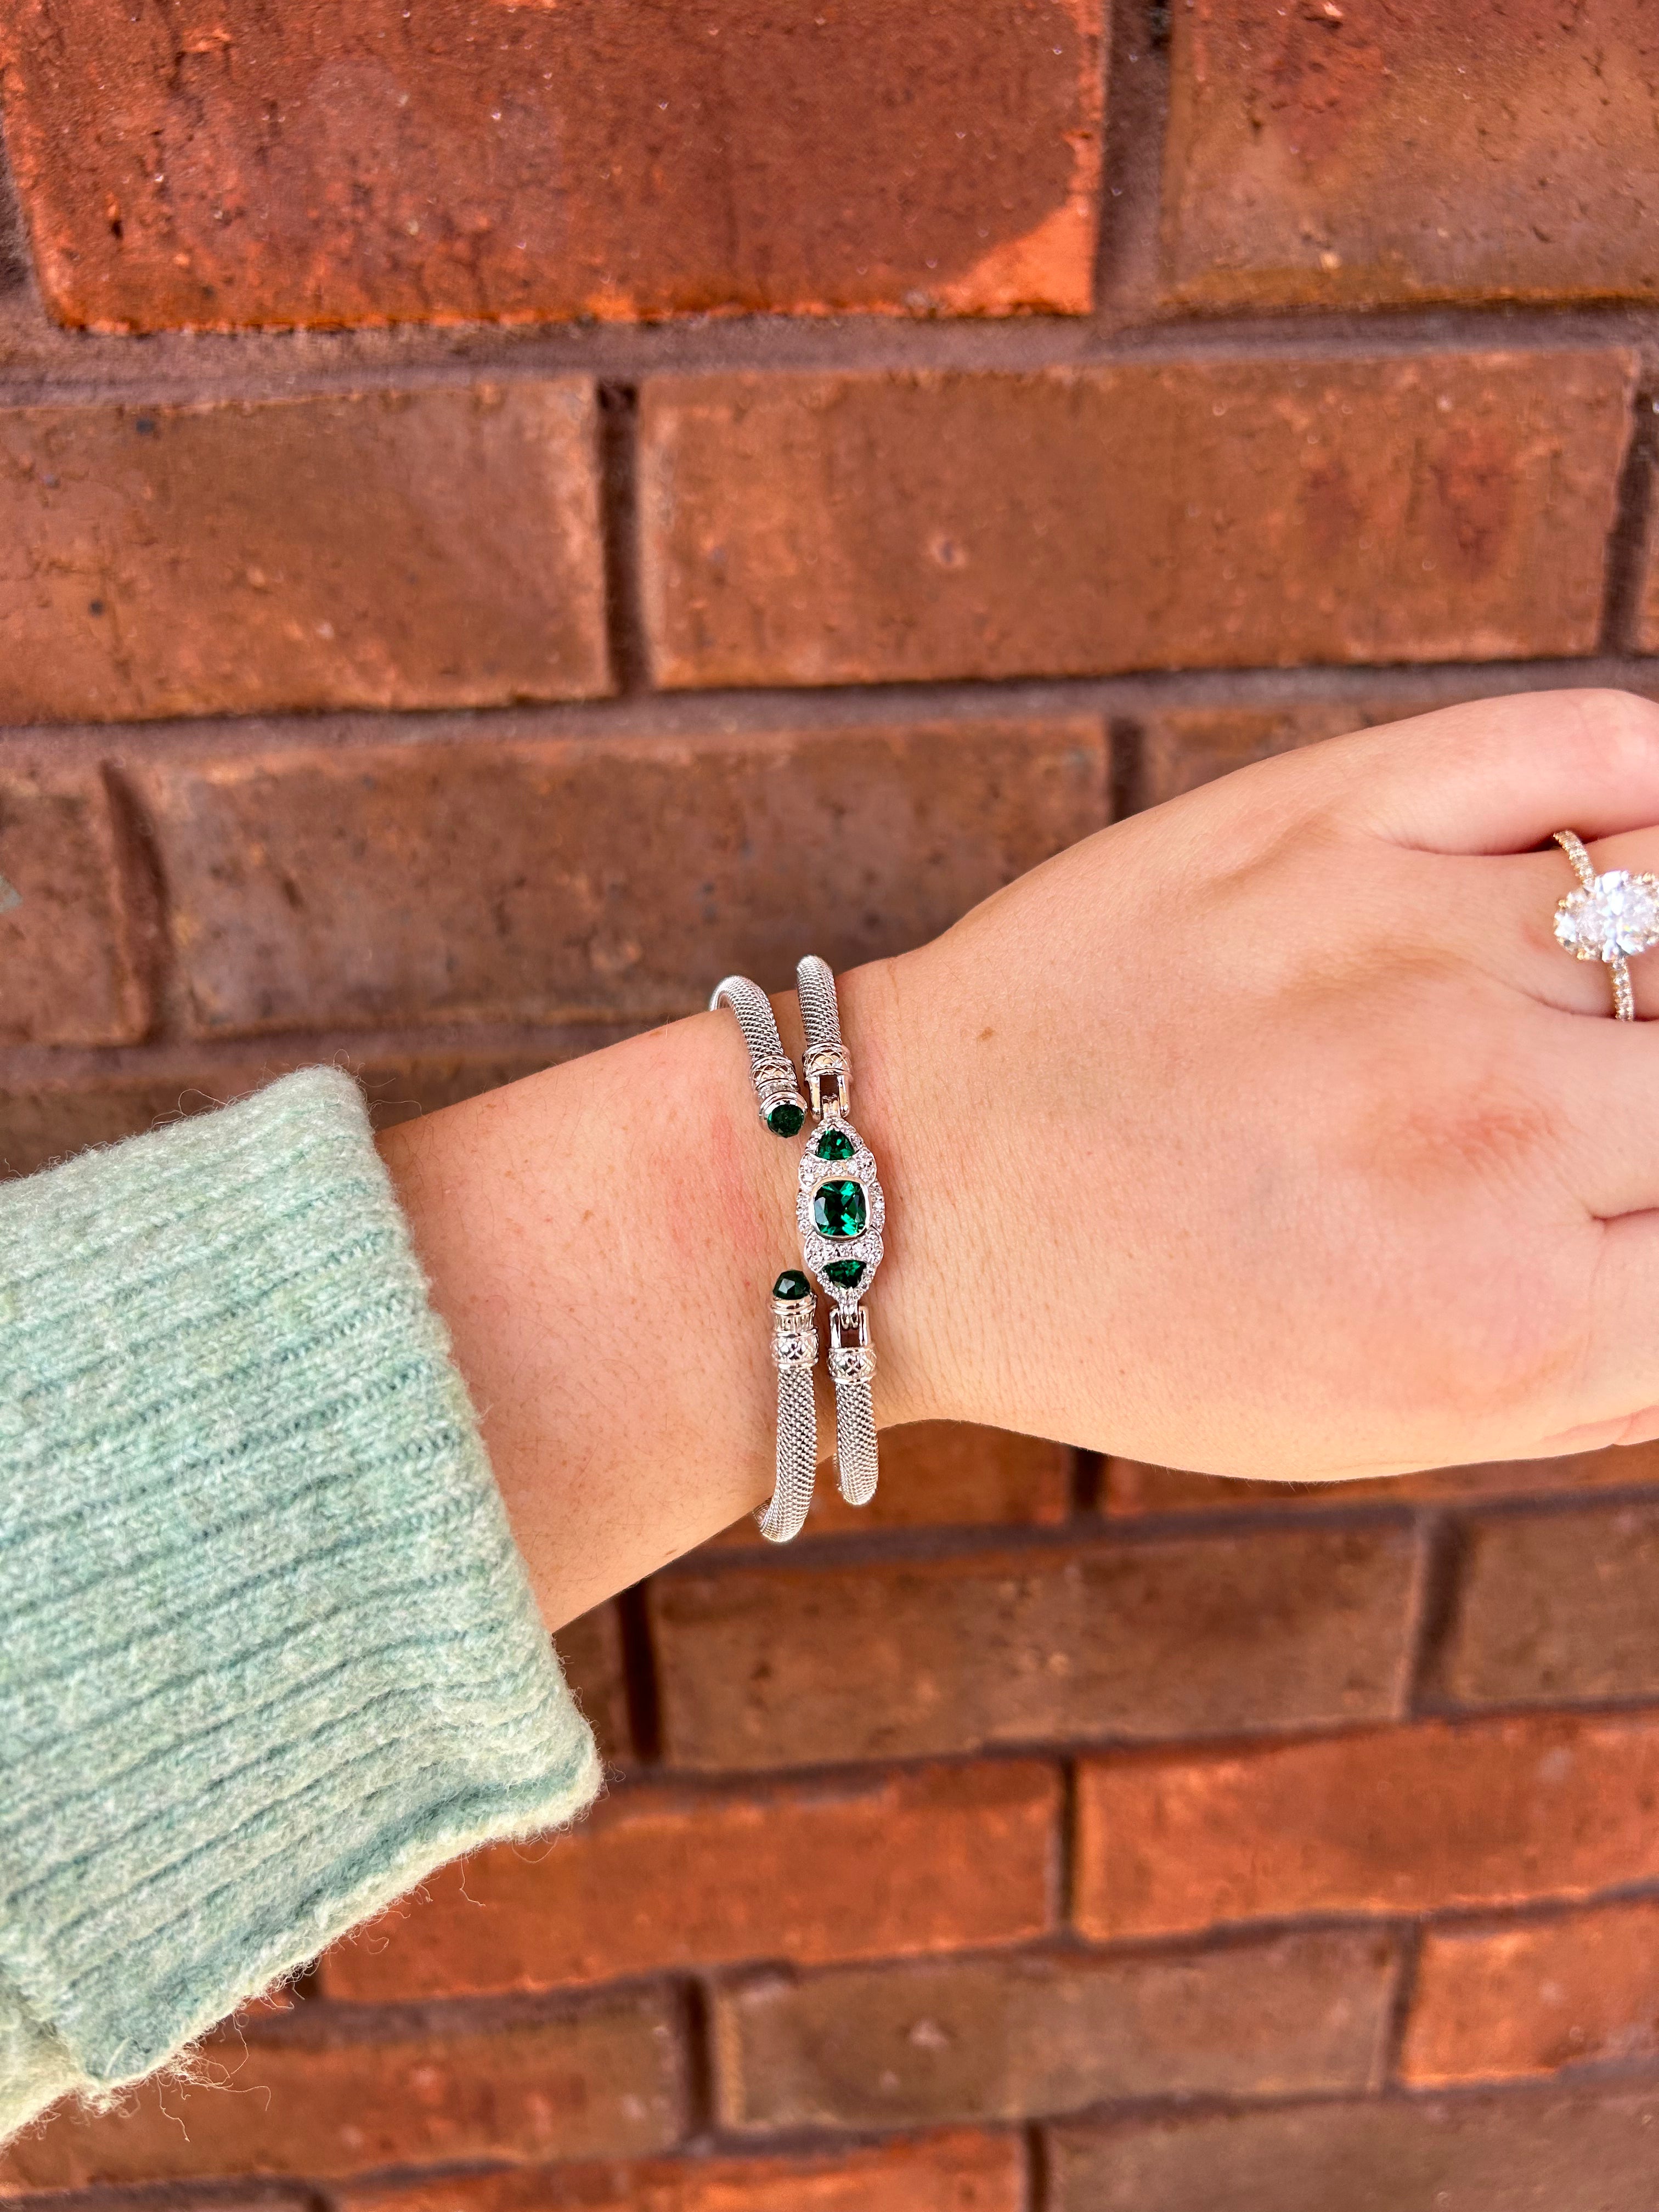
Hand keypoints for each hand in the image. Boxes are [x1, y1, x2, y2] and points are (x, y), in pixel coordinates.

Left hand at [386, 685, 1658, 1627]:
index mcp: (1516, 1318)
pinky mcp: (1329, 813)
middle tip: (1616, 1093)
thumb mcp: (1388, 1424)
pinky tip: (1616, 847)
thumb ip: (1612, 1358)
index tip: (1644, 1179)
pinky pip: (1586, 744)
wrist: (910, 1192)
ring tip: (1605, 992)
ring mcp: (1414, 944)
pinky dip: (1646, 780)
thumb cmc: (1141, 1321)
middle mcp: (1495, 1123)